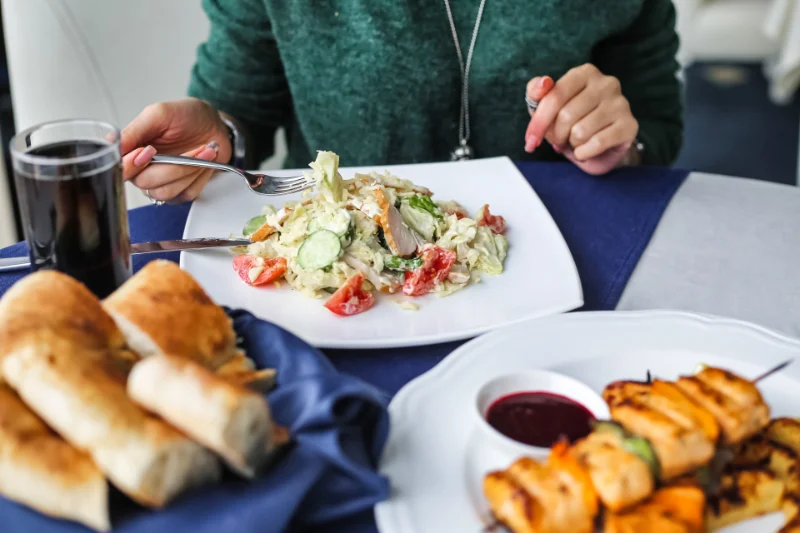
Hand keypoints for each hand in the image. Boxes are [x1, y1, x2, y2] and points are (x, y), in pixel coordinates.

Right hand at [121, 98, 232, 202]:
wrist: (213, 124)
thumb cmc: (186, 116)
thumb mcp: (159, 114)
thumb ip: (134, 130)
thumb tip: (111, 144)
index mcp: (132, 151)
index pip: (120, 170)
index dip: (132, 165)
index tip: (150, 150)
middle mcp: (143, 170)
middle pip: (145, 183)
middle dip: (173, 166)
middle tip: (193, 148)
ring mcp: (162, 183)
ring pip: (166, 192)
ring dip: (189, 170)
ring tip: (203, 151)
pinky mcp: (181, 191)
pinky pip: (186, 194)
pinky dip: (199, 176)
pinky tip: (204, 161)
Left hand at [524, 64, 638, 174]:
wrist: (600, 146)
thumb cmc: (571, 121)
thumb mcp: (547, 107)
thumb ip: (536, 93)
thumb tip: (543, 82)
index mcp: (584, 73)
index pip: (553, 97)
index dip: (538, 123)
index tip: (530, 141)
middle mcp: (606, 83)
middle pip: (566, 116)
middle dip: (556, 135)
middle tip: (560, 139)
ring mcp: (621, 103)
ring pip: (580, 131)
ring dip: (572, 144)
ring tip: (576, 141)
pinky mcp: (630, 125)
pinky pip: (597, 143)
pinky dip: (584, 153)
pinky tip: (586, 150)